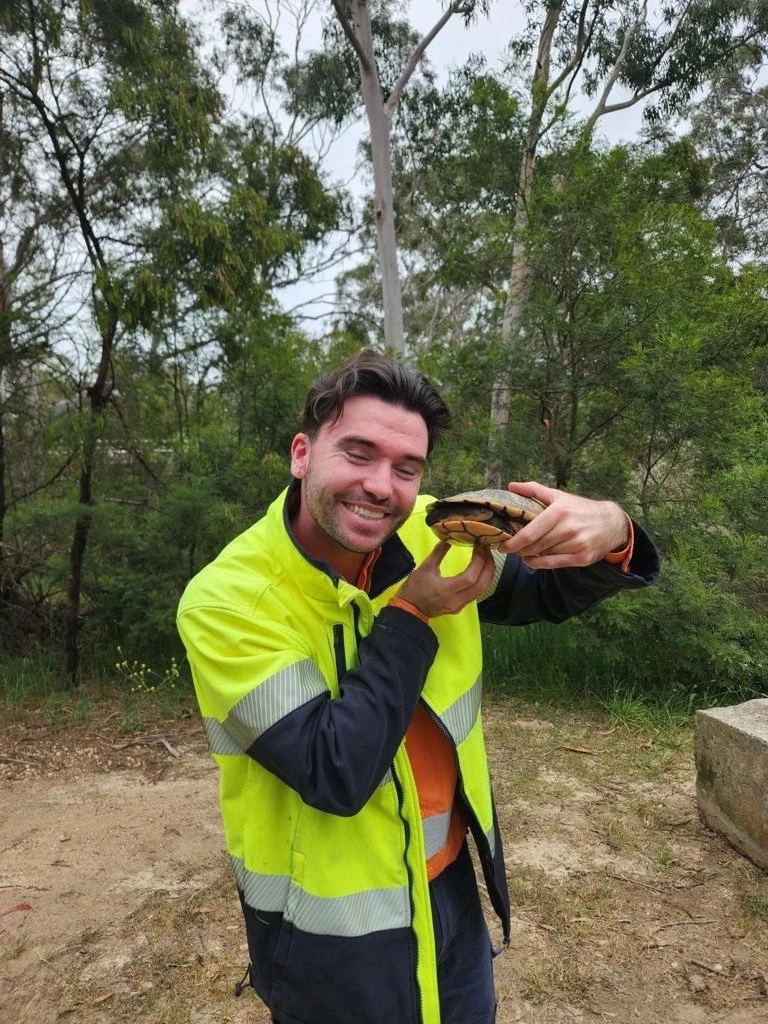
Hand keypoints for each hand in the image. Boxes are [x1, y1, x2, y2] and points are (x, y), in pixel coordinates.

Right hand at [396, 541, 495, 617]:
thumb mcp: (425, 567)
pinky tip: (480, 569)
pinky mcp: (460, 607)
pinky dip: (482, 580)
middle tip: (487, 549)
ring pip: (482, 590)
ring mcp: (460, 606)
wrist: (409, 610)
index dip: (479, 560)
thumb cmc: (414, 588)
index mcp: (446, 590)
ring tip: (486, 556)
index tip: (479, 546)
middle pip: (482, 584)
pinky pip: (477, 593)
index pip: (470, 577)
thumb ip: (439, 552)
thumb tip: (448, 537)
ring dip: (487, 572)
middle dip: (488, 565)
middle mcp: (457, 600)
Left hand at [497, 481, 628, 568]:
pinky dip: (540, 564)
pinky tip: (532, 561)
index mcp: (559, 511)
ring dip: (530, 556)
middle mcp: (568, 528)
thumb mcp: (558, 496)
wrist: (611, 522)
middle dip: (520, 550)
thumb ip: (534, 490)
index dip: (513, 543)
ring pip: (544, 555)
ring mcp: (577, 544)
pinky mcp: (582, 557)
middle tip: (511, 549)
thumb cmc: (580, 508)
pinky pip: (554, 564)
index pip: (530, 533)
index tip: (502, 546)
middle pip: (535, 547)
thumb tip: (511, 485)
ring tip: (523, 552)